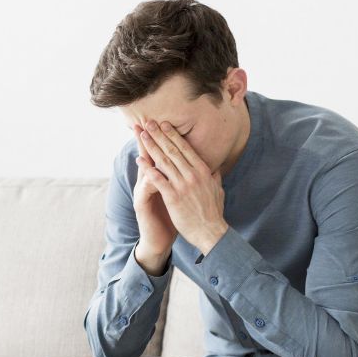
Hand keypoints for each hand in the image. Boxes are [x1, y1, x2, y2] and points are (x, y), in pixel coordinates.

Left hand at [136, 120, 228, 254]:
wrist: (211, 233)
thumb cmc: (213, 213)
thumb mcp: (218, 190)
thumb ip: (214, 177)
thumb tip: (215, 167)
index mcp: (204, 171)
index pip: (186, 149)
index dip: (173, 135)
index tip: (164, 124)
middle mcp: (193, 175)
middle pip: (173, 151)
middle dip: (159, 135)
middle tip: (149, 123)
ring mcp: (183, 186)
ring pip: (164, 161)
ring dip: (152, 147)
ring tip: (142, 136)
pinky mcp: (173, 197)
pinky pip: (158, 180)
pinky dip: (148, 169)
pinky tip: (139, 160)